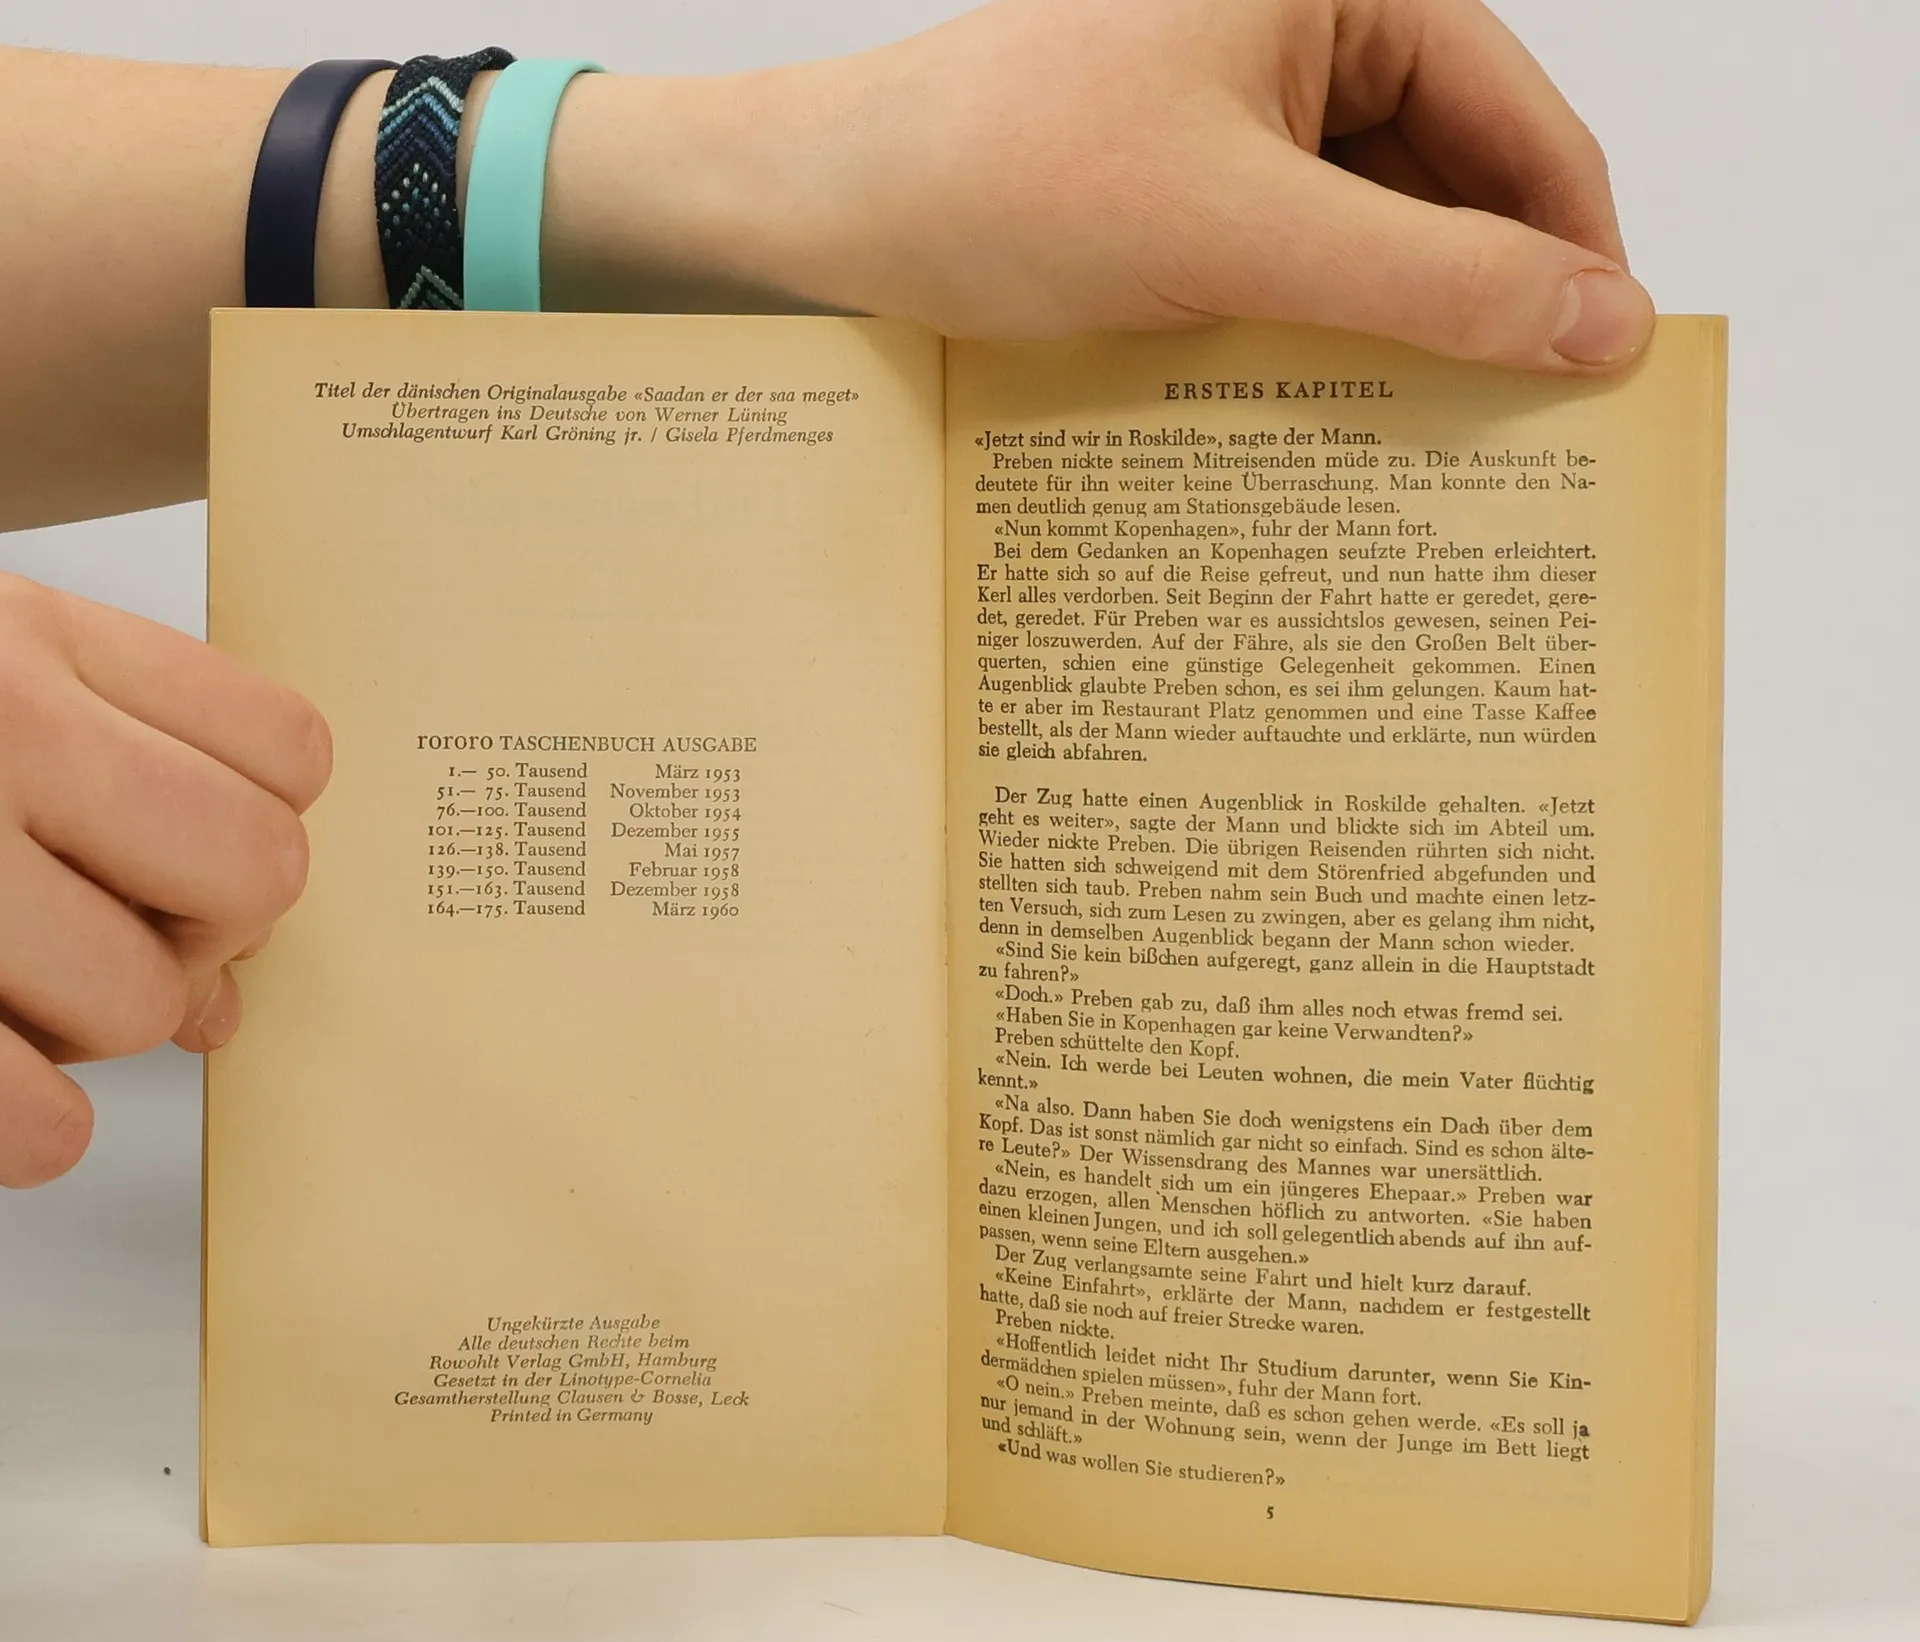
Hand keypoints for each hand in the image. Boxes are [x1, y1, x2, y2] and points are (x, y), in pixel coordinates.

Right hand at [0, 574, 329, 1185]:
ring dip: (94, 1019)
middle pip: (258, 870)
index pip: (288, 749)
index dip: (258, 818)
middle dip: (206, 927)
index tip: (194, 846)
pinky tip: (2, 1075)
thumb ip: (114, 789)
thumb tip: (226, 999)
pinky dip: (33, 1122)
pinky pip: (40, 1118)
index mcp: (32, 640)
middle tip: (120, 927)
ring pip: (149, 1001)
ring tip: (10, 978)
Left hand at [578, 0, 1649, 372]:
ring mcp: (1241, 119)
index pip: (1520, 121)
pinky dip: (1321, 342)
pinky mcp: (1189, 194)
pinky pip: (1297, 268)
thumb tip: (1599, 323)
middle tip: (1522, 442)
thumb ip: (1428, 277)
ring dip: (1399, 339)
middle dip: (1483, 306)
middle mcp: (1299, 38)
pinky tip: (1331, 422)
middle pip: (1456, 183)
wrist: (827, 220)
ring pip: (1376, 237)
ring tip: (1428, 450)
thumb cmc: (995, 179)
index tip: (1606, 378)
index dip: (1573, 252)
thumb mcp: (1237, 233)